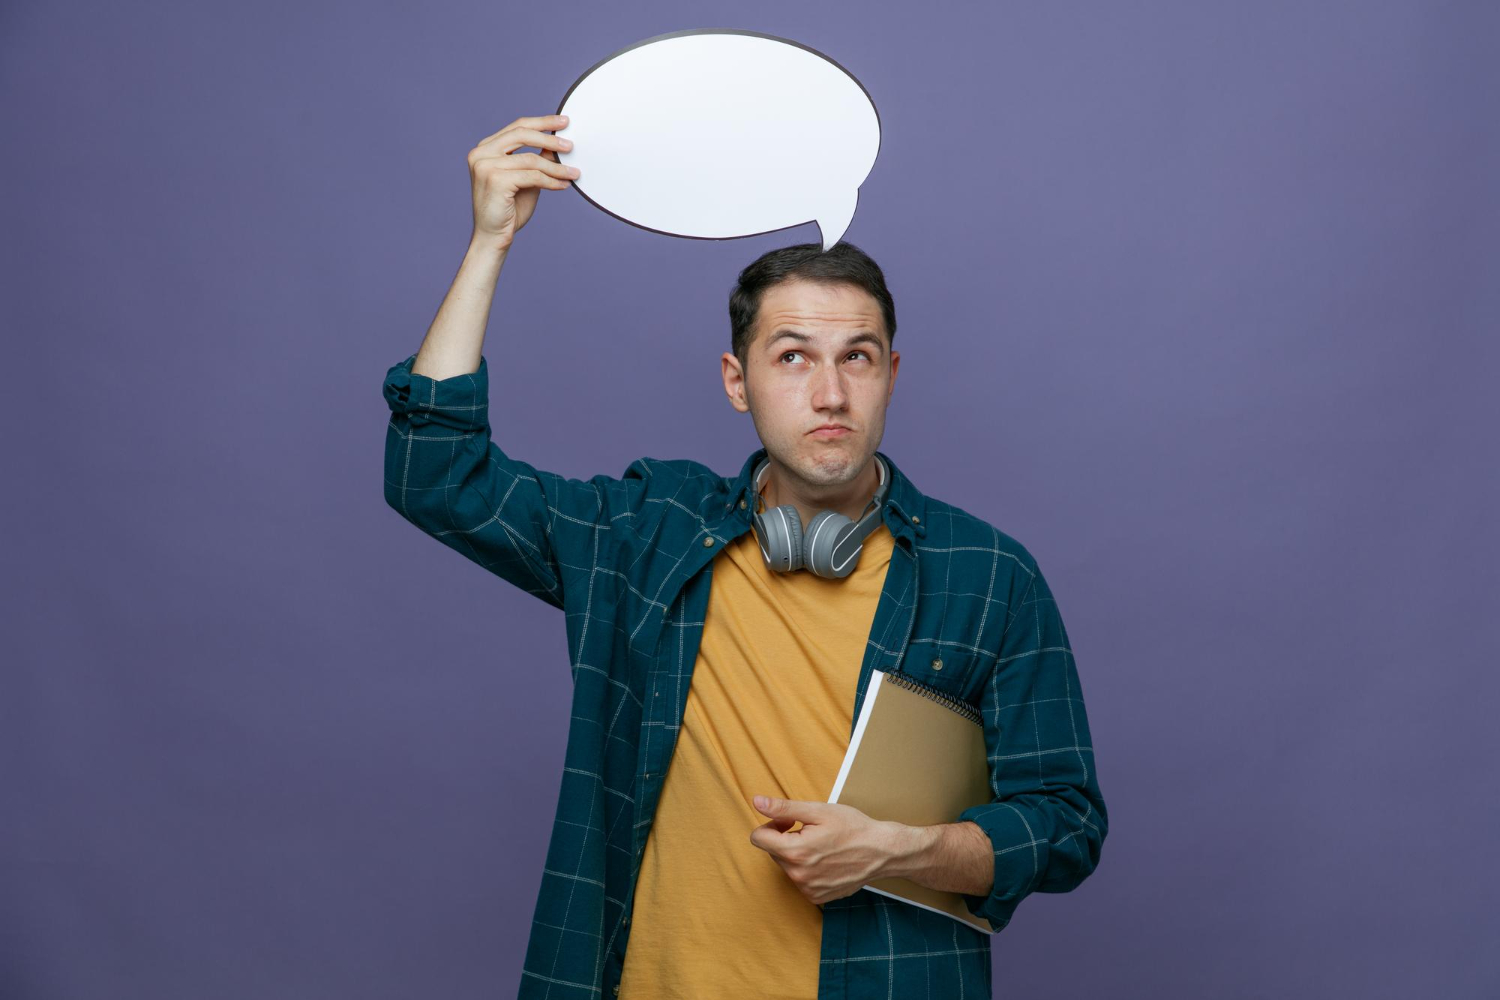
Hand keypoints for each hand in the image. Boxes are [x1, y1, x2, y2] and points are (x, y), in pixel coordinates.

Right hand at [466, 113, 579, 249]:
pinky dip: (552, 181)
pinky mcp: (495, 180)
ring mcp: (485, 166)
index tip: (563, 122)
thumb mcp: (525, 179)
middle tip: (571, 145)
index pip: (517, 127)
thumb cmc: (508, 209)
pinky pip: (532, 176)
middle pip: (522, 135)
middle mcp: (481, 153)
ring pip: (531, 159)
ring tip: (574, 173)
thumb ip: (536, 160)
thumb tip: (557, 144)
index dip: (542, 122)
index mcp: (485, 149)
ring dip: (557, 167)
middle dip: (550, 138)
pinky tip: (564, 185)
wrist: (493, 237)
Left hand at [748, 795, 905, 906]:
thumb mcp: (818, 811)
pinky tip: (827, 861)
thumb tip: (756, 802)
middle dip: (786, 839)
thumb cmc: (853, 827)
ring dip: (797, 854)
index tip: (789, 821)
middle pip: (773, 852)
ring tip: (822, 846)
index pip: (758, 838)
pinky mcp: (817, 897)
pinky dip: (808, 869)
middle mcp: (798, 875)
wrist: (882, 851)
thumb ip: (783, 808)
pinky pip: (800, 880)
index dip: (772, 825)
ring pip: (787, 866)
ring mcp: (807, 889)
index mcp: (794, 852)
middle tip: (811, 830)